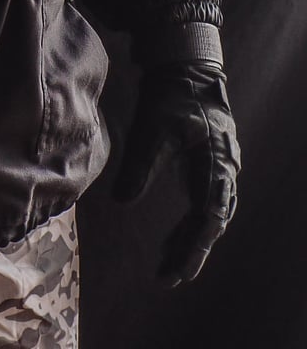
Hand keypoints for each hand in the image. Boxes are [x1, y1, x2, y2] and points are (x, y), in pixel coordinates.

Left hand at [113, 60, 240, 285]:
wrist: (186, 70)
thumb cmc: (171, 95)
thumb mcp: (152, 127)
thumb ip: (139, 164)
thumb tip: (122, 201)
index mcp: (216, 162)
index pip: (211, 215)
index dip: (196, 245)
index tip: (179, 270)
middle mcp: (225, 170)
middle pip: (214, 222)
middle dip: (193, 251)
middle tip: (168, 278)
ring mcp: (220, 170)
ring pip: (210, 217)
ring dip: (190, 241)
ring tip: (166, 267)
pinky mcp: (208, 168)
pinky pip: (203, 205)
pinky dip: (188, 225)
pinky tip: (170, 241)